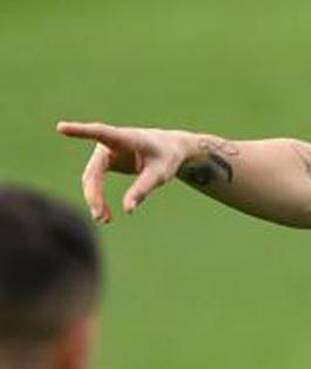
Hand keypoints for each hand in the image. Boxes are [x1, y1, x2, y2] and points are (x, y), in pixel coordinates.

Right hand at [56, 121, 189, 222]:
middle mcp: (110, 142)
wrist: (170, 151)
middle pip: (94, 170)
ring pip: (91, 177)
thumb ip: (143, 189)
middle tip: (100, 217)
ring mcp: (105, 153)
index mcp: (125, 138)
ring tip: (104, 220)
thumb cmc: (167, 158)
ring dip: (94, 198)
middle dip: (94, 193)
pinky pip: (95, 181)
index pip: (99, 133)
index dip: (80, 131)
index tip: (61, 127)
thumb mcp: (160, 175)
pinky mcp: (105, 163)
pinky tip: (105, 215)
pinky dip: (97, 197)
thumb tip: (127, 210)